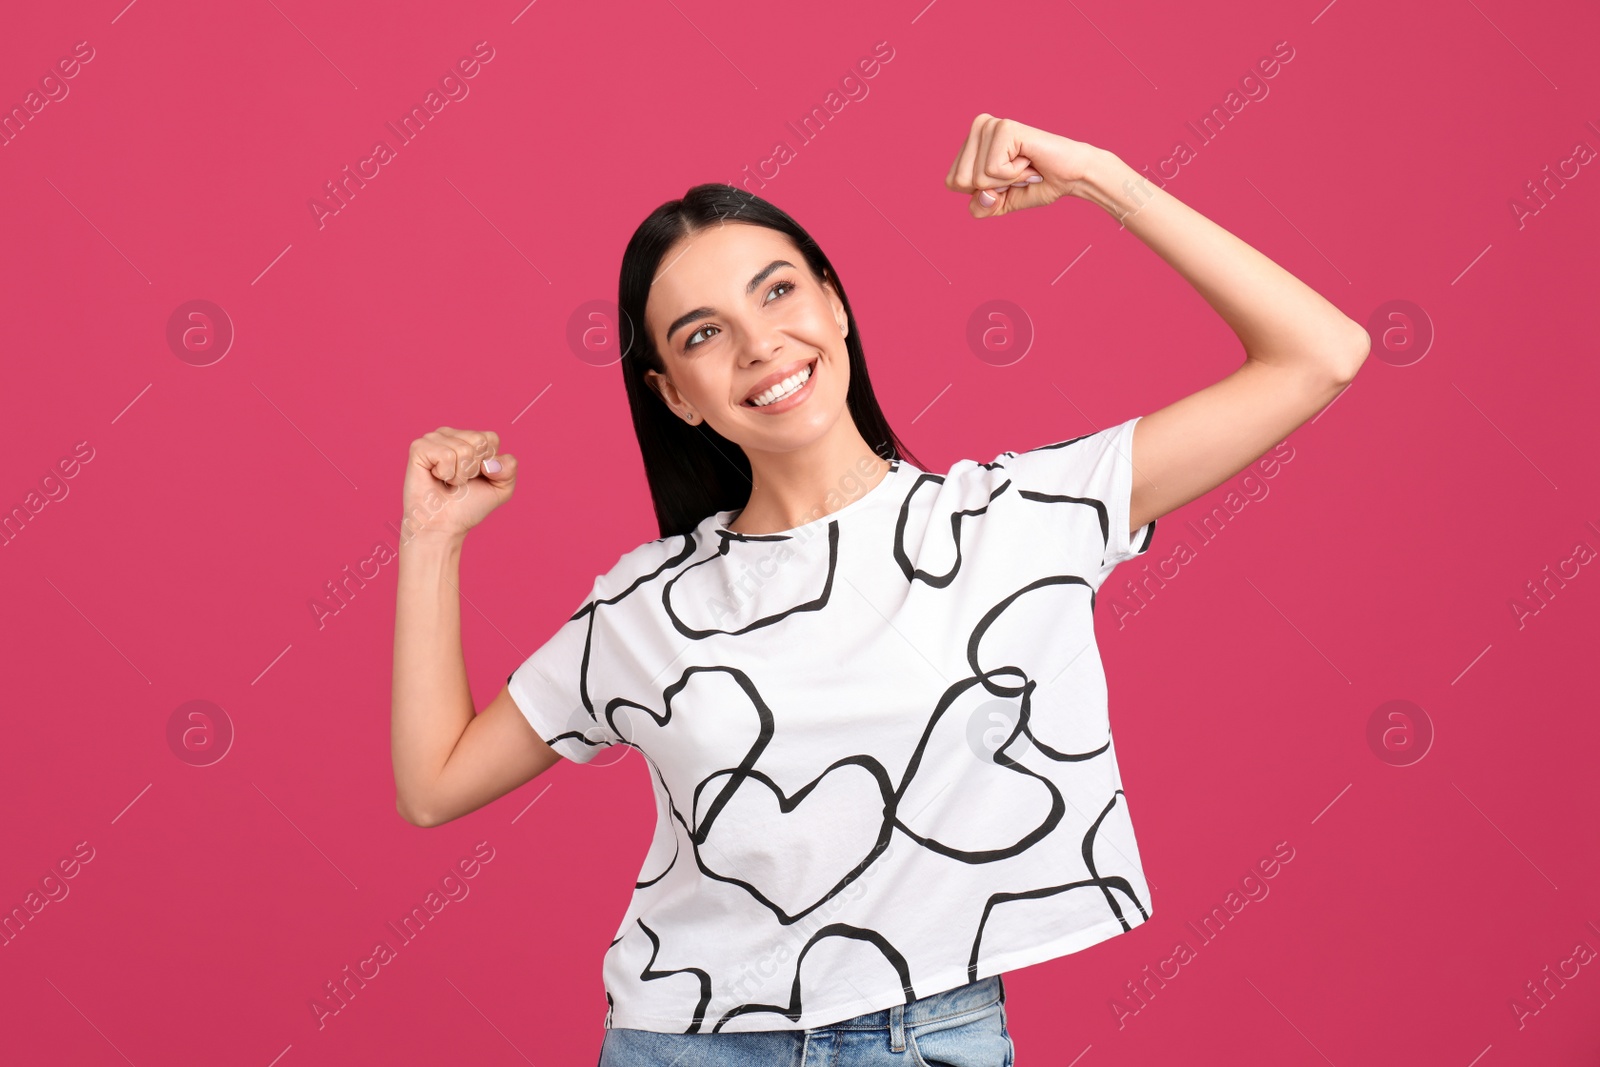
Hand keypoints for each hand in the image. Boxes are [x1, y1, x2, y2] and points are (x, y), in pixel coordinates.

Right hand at [400, 427, 516, 543]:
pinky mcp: (419, 447)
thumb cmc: (468, 506)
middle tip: (459, 481)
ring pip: (464, 449)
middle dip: (474, 468)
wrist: (444, 525)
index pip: (491, 438)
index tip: (476, 477)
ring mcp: (433, 438)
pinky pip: (446, 455)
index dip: (489, 464)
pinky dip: (446, 473)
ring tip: (447, 482)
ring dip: (459, 475)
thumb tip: (491, 462)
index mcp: (469, 438)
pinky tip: (436, 478)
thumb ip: (509, 469)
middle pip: (479, 441)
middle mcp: (450, 434)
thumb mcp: (501, 488)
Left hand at [944, 114, 1102, 217]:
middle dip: (993, 188)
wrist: (1072, 176)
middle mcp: (978, 126)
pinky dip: (1015, 174)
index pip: (951, 182)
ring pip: (977, 177)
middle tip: (1016, 173)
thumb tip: (981, 193)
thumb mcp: (999, 203)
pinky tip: (1028, 159)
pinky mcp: (1005, 128)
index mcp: (971, 141)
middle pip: (959, 181)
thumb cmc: (1036, 185)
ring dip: (1006, 181)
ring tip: (1024, 165)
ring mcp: (990, 125)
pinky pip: (993, 170)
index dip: (981, 193)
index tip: (1005, 180)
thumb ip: (979, 207)